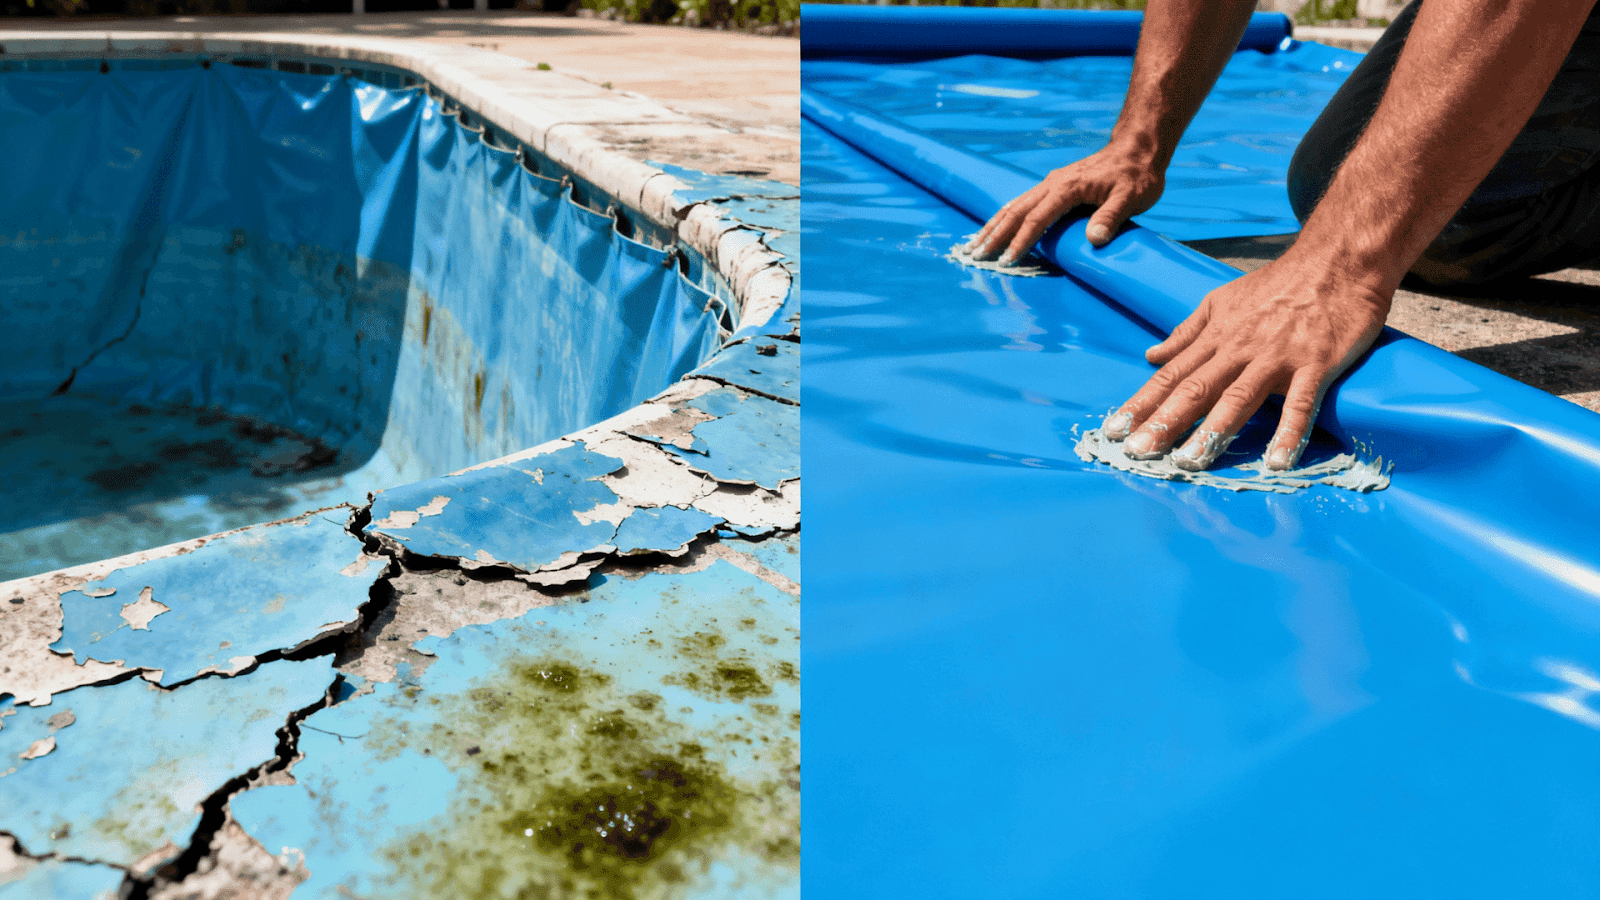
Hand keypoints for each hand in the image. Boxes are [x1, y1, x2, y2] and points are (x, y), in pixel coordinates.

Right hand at [967, 144, 1165, 263]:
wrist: (1137, 148)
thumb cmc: (1137, 174)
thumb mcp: (1132, 196)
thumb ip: (1112, 217)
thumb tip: (1094, 240)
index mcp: (1066, 188)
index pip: (1036, 219)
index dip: (1020, 242)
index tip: (1007, 261)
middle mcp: (1052, 183)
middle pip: (1015, 211)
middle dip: (994, 235)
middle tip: (974, 256)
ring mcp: (1051, 183)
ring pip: (1014, 205)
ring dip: (993, 226)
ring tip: (974, 244)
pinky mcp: (1054, 186)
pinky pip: (1022, 202)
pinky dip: (1005, 217)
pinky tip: (996, 227)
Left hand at [1100, 251, 1390, 470]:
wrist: (1338, 260)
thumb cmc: (1279, 284)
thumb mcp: (1222, 300)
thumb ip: (1187, 332)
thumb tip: (1151, 354)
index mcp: (1216, 337)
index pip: (1170, 375)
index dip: (1142, 403)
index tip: (1112, 430)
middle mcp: (1239, 348)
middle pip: (1194, 389)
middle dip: (1163, 422)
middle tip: (1135, 452)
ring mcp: (1277, 357)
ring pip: (1238, 398)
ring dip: (1212, 432)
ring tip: (1187, 463)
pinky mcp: (1317, 363)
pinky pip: (1301, 403)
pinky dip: (1289, 433)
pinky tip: (1276, 463)